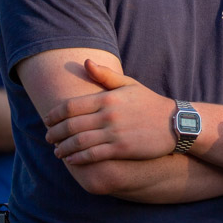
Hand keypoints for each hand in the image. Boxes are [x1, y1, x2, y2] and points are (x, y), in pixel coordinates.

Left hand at [43, 59, 175, 164]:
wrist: (175, 123)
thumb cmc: (149, 102)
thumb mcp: (129, 84)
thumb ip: (105, 76)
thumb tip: (85, 62)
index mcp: (108, 97)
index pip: (71, 106)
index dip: (55, 114)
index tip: (47, 120)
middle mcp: (109, 114)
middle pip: (71, 125)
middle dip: (55, 133)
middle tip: (48, 138)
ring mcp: (115, 132)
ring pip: (79, 142)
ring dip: (63, 148)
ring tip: (57, 152)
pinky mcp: (122, 149)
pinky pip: (93, 155)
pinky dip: (78, 158)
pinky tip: (72, 161)